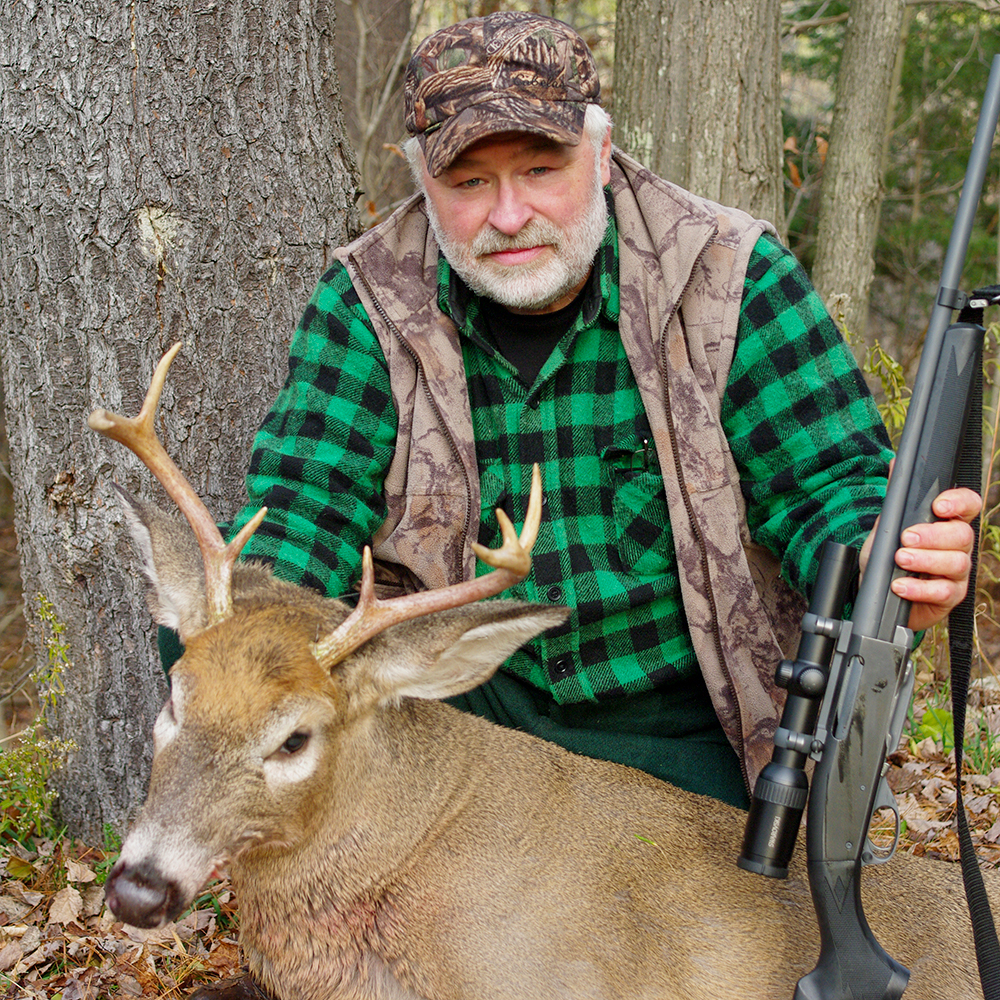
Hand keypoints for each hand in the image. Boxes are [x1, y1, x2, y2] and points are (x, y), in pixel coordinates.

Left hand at [859, 486, 980, 632]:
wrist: (878, 592)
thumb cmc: (888, 557)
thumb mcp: (886, 526)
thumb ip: (895, 500)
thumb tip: (896, 463)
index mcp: (946, 523)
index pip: (968, 505)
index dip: (959, 502)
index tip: (938, 506)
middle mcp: (958, 546)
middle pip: (962, 535)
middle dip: (933, 535)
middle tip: (906, 537)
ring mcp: (957, 572)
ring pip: (957, 562)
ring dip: (925, 560)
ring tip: (900, 559)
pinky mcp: (950, 596)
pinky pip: (945, 591)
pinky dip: (920, 588)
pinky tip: (901, 585)